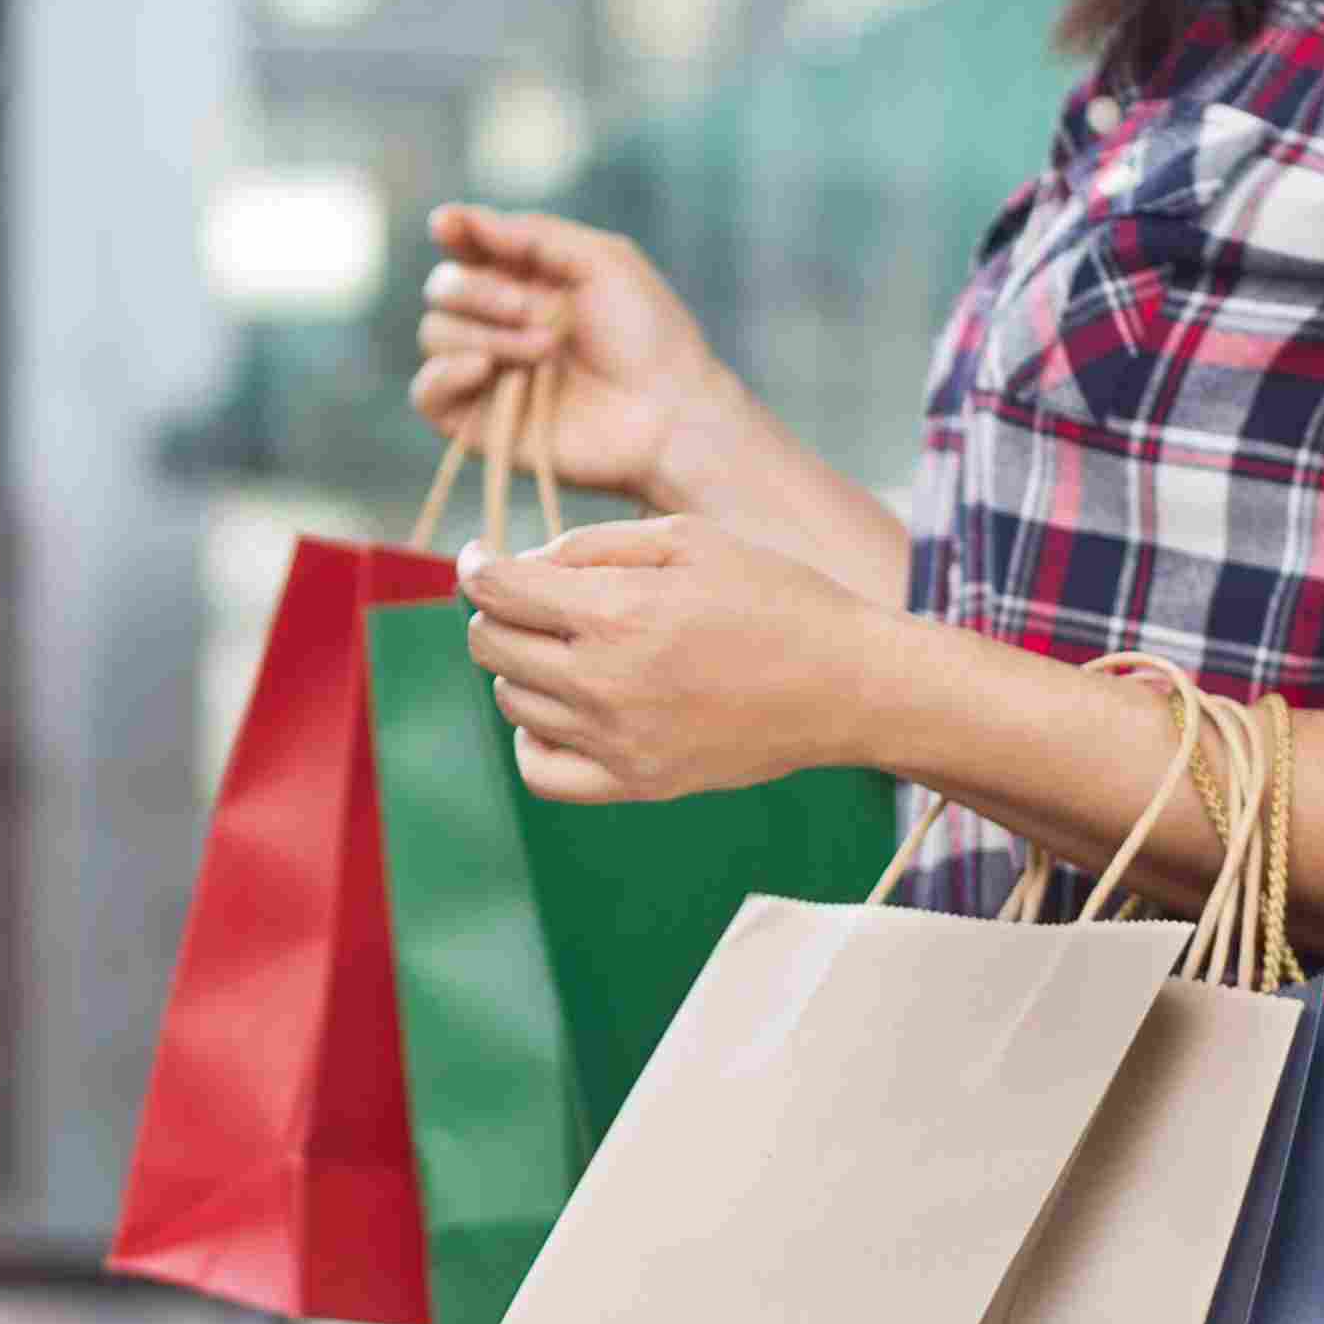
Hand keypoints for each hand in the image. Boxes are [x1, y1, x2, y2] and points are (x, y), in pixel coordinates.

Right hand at [416, 205, 757, 508]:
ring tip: (544, 351)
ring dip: (486, 334)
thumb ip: (533, 235)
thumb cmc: (648, 336)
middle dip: (480, 291)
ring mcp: (485, 372)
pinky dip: (443, 374)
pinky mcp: (476, 421)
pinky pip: (426, 392)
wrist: (667, 413)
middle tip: (533, 311)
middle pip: (443, 287)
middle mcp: (499, 321)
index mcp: (526, 279)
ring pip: (435, 334)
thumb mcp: (603, 262)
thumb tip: (453, 218)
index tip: (448, 225)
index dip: (452, 232)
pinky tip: (483, 368)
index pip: (467, 246)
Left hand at [459, 516, 892, 802]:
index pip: (495, 590)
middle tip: (533, 597)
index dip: (476, 563)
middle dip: (497, 610)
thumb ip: (589, 546)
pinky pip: (540, 770)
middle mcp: (606, 683)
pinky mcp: (637, 784)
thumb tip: (517, 567)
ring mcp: (618, 742)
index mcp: (618, 613)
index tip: (482, 557)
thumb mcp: (686, 539)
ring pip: (511, 700)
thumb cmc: (773, 597)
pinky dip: (532, 736)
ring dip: (522, 665)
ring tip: (570, 646)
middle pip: (489, 644)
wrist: (847, 684)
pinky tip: (561, 707)